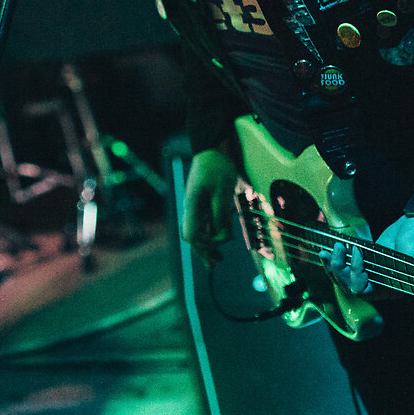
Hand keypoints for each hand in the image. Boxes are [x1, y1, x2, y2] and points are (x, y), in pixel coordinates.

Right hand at [182, 149, 238, 266]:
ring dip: (205, 245)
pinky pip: (201, 223)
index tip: (217, 249)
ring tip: (215, 259)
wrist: (212, 148)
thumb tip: (221, 239)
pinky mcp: (201, 202)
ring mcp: (194, 205)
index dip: (204, 245)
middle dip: (202, 252)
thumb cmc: (217, 167)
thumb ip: (221, 216)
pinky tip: (215, 239)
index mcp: (192, 206)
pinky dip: (207, 235)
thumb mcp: (222, 191)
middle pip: (191, 236)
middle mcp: (190, 208)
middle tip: (213, 265)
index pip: (191, 234)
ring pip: (196, 231)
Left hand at [323, 214, 413, 298]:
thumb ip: (407, 260)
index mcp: (391, 288)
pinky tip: (325, 252)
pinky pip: (345, 268)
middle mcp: (379, 286)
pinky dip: (333, 261)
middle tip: (338, 248)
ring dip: (332, 266)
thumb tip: (402, 268)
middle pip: (349, 286)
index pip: (363, 291)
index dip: (355, 273)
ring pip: (343, 280)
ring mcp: (371, 275)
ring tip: (326, 252)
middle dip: (338, 269)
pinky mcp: (365, 264)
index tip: (358, 251)